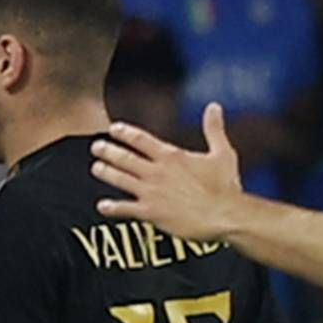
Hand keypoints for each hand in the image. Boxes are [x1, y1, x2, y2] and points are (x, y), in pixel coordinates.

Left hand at [92, 103, 252, 239]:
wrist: (225, 215)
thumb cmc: (226, 186)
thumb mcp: (222, 153)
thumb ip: (214, 129)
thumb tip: (214, 106)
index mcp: (172, 156)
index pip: (142, 140)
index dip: (125, 133)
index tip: (113, 129)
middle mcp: (157, 172)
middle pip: (126, 158)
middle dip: (108, 151)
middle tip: (96, 146)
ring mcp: (152, 192)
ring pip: (121, 180)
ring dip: (107, 173)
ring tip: (96, 168)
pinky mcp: (152, 213)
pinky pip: (126, 209)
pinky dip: (113, 208)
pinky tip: (102, 206)